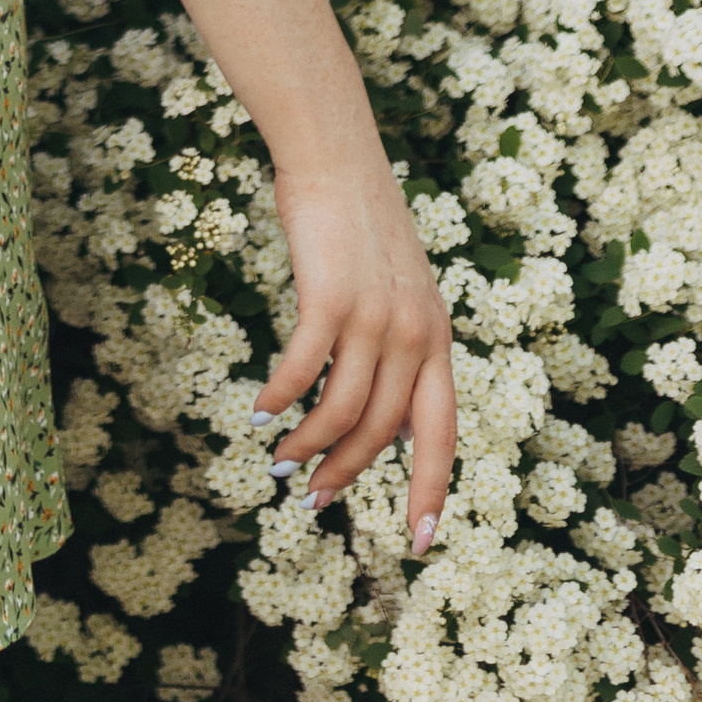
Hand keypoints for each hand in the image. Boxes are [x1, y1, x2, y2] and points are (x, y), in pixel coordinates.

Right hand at [259, 160, 455, 553]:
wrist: (337, 159)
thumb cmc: (361, 225)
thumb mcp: (404, 292)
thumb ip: (406, 353)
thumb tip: (394, 426)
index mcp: (438, 338)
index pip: (442, 435)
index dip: (432, 491)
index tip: (422, 543)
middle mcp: (415, 335)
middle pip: (382, 433)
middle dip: (346, 475)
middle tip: (314, 500)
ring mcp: (375, 317)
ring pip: (341, 411)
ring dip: (307, 445)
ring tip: (280, 463)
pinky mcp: (331, 298)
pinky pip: (302, 370)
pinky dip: (278, 399)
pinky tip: (259, 413)